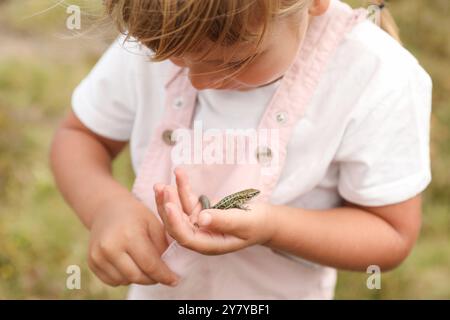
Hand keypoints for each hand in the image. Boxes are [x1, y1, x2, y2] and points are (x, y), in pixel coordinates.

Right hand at [88, 194, 178, 286]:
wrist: (107, 208)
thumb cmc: (136, 215)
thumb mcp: (154, 224)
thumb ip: (163, 247)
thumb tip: (170, 270)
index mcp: (129, 235)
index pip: (150, 264)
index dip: (164, 275)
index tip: (175, 280)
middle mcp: (110, 247)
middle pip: (137, 276)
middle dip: (153, 279)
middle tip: (162, 275)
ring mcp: (97, 255)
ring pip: (125, 280)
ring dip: (139, 278)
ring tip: (145, 265)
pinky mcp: (91, 262)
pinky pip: (113, 281)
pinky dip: (125, 277)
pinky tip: (130, 264)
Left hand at [154, 168, 274, 254]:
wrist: (265, 220)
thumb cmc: (256, 224)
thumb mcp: (242, 222)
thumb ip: (223, 221)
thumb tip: (202, 218)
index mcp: (208, 245)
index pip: (185, 237)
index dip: (174, 222)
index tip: (168, 205)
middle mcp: (200, 236)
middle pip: (176, 224)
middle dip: (167, 207)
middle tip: (161, 188)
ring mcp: (199, 223)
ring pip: (179, 211)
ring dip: (170, 197)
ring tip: (161, 183)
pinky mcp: (201, 212)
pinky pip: (187, 200)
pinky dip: (182, 188)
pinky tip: (178, 174)